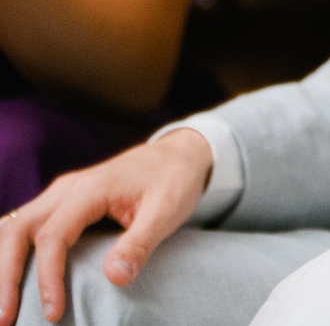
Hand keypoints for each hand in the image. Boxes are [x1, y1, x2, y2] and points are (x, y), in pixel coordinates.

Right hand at [0, 129, 213, 324]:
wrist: (178, 155)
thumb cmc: (174, 181)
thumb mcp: (167, 211)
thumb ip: (140, 243)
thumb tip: (114, 278)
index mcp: (90, 190)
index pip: (53, 236)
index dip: (47, 278)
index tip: (53, 313)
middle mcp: (67, 188)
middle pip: (19, 230)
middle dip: (5, 276)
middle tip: (4, 320)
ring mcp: (61, 193)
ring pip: (15, 226)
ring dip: (3, 265)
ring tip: (2, 307)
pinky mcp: (62, 202)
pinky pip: (25, 224)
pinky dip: (11, 252)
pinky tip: (9, 278)